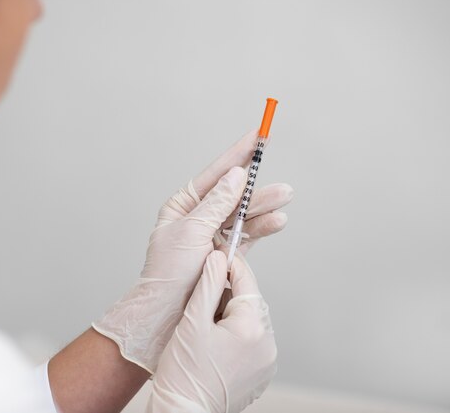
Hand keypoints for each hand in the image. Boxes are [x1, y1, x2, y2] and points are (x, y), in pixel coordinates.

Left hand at [92, 130, 291, 372]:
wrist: (165, 314)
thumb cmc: (168, 273)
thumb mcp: (191, 232)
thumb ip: (217, 204)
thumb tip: (236, 175)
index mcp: (183, 205)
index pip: (215, 174)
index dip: (237, 154)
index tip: (256, 135)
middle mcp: (199, 218)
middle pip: (234, 195)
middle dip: (257, 187)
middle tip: (280, 180)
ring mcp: (214, 237)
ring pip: (244, 215)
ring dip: (263, 207)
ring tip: (284, 198)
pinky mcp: (226, 255)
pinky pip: (248, 237)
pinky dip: (261, 228)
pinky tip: (276, 221)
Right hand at [147, 251, 276, 412]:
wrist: (183, 412)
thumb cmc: (183, 373)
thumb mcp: (192, 321)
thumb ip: (208, 284)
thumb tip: (218, 258)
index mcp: (251, 327)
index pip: (246, 281)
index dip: (231, 263)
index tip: (219, 252)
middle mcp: (267, 344)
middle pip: (250, 301)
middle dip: (228, 293)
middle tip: (203, 295)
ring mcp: (267, 360)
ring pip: (251, 320)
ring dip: (232, 314)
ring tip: (205, 323)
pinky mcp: (262, 372)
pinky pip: (253, 341)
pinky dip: (237, 333)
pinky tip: (215, 340)